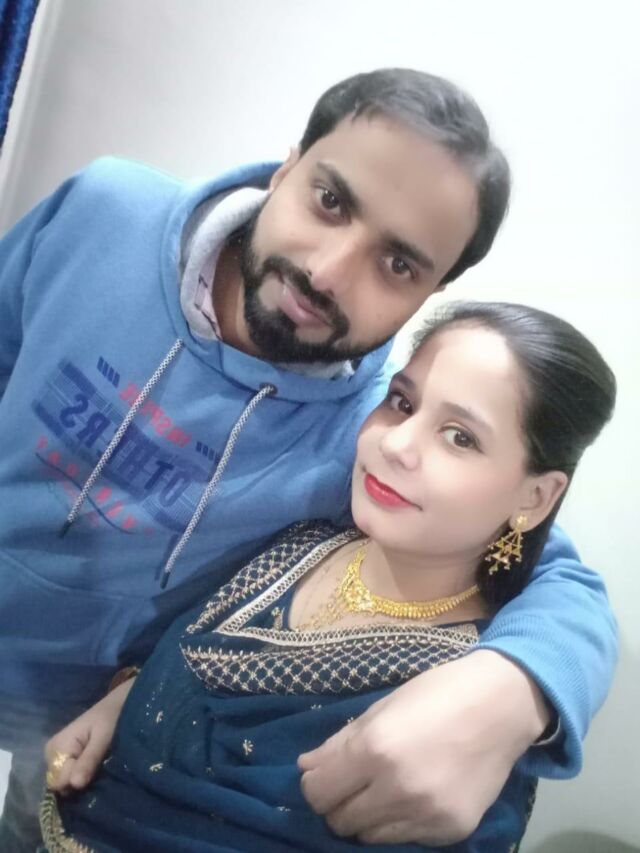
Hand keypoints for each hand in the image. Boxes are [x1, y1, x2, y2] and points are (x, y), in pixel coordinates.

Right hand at [44, 677, 135, 792]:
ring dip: (83, 780)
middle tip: (99, 768)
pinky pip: (70, 776)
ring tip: (100, 767)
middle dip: (79, 782)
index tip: (94, 771)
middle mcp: (51, 754)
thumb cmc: (110, 717)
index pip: (58, 781)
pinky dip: (84, 776)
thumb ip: (89, 760)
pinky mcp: (67, 758)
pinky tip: (96, 769)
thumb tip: (74, 784)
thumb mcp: (102, 737)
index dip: (77, 781)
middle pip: (60, 784)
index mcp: (56, 747)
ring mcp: (58, 757)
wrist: (117, 704)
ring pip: (66, 782)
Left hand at [298, 650, 548, 845]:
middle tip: (355, 783)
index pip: (317, 793)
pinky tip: (415, 795)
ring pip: (368, 837)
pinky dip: (399, 823)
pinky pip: (405, 839)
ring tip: (386, 790)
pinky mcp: (451, 831)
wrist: (501, 706)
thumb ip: (340, 742)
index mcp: (375, 749)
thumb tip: (305, 768)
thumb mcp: (382, 708)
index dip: (315, 784)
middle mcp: (397, 789)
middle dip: (338, 803)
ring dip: (367, 817)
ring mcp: (426, 815)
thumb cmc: (436, 694)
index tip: (326, 774)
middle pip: (339, 821)